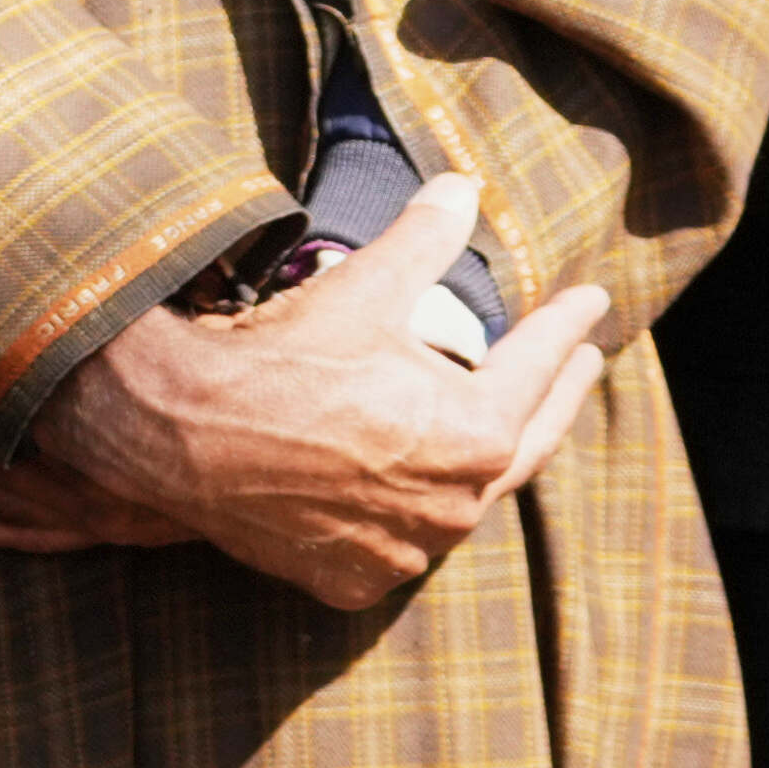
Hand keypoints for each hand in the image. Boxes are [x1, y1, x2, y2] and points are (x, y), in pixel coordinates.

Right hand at [18, 175, 611, 612]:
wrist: (178, 431)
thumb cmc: (278, 358)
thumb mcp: (362, 288)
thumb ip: (425, 239)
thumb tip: (461, 186)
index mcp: (475, 433)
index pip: (538, 369)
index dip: (565, 327)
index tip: (590, 303)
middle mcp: (454, 506)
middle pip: (525, 446)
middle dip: (557, 396)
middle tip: (581, 363)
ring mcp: (404, 551)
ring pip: (462, 504)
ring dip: (479, 463)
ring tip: (493, 427)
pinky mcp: (353, 580)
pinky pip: (400, 546)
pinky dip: (408, 517)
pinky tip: (410, 492)